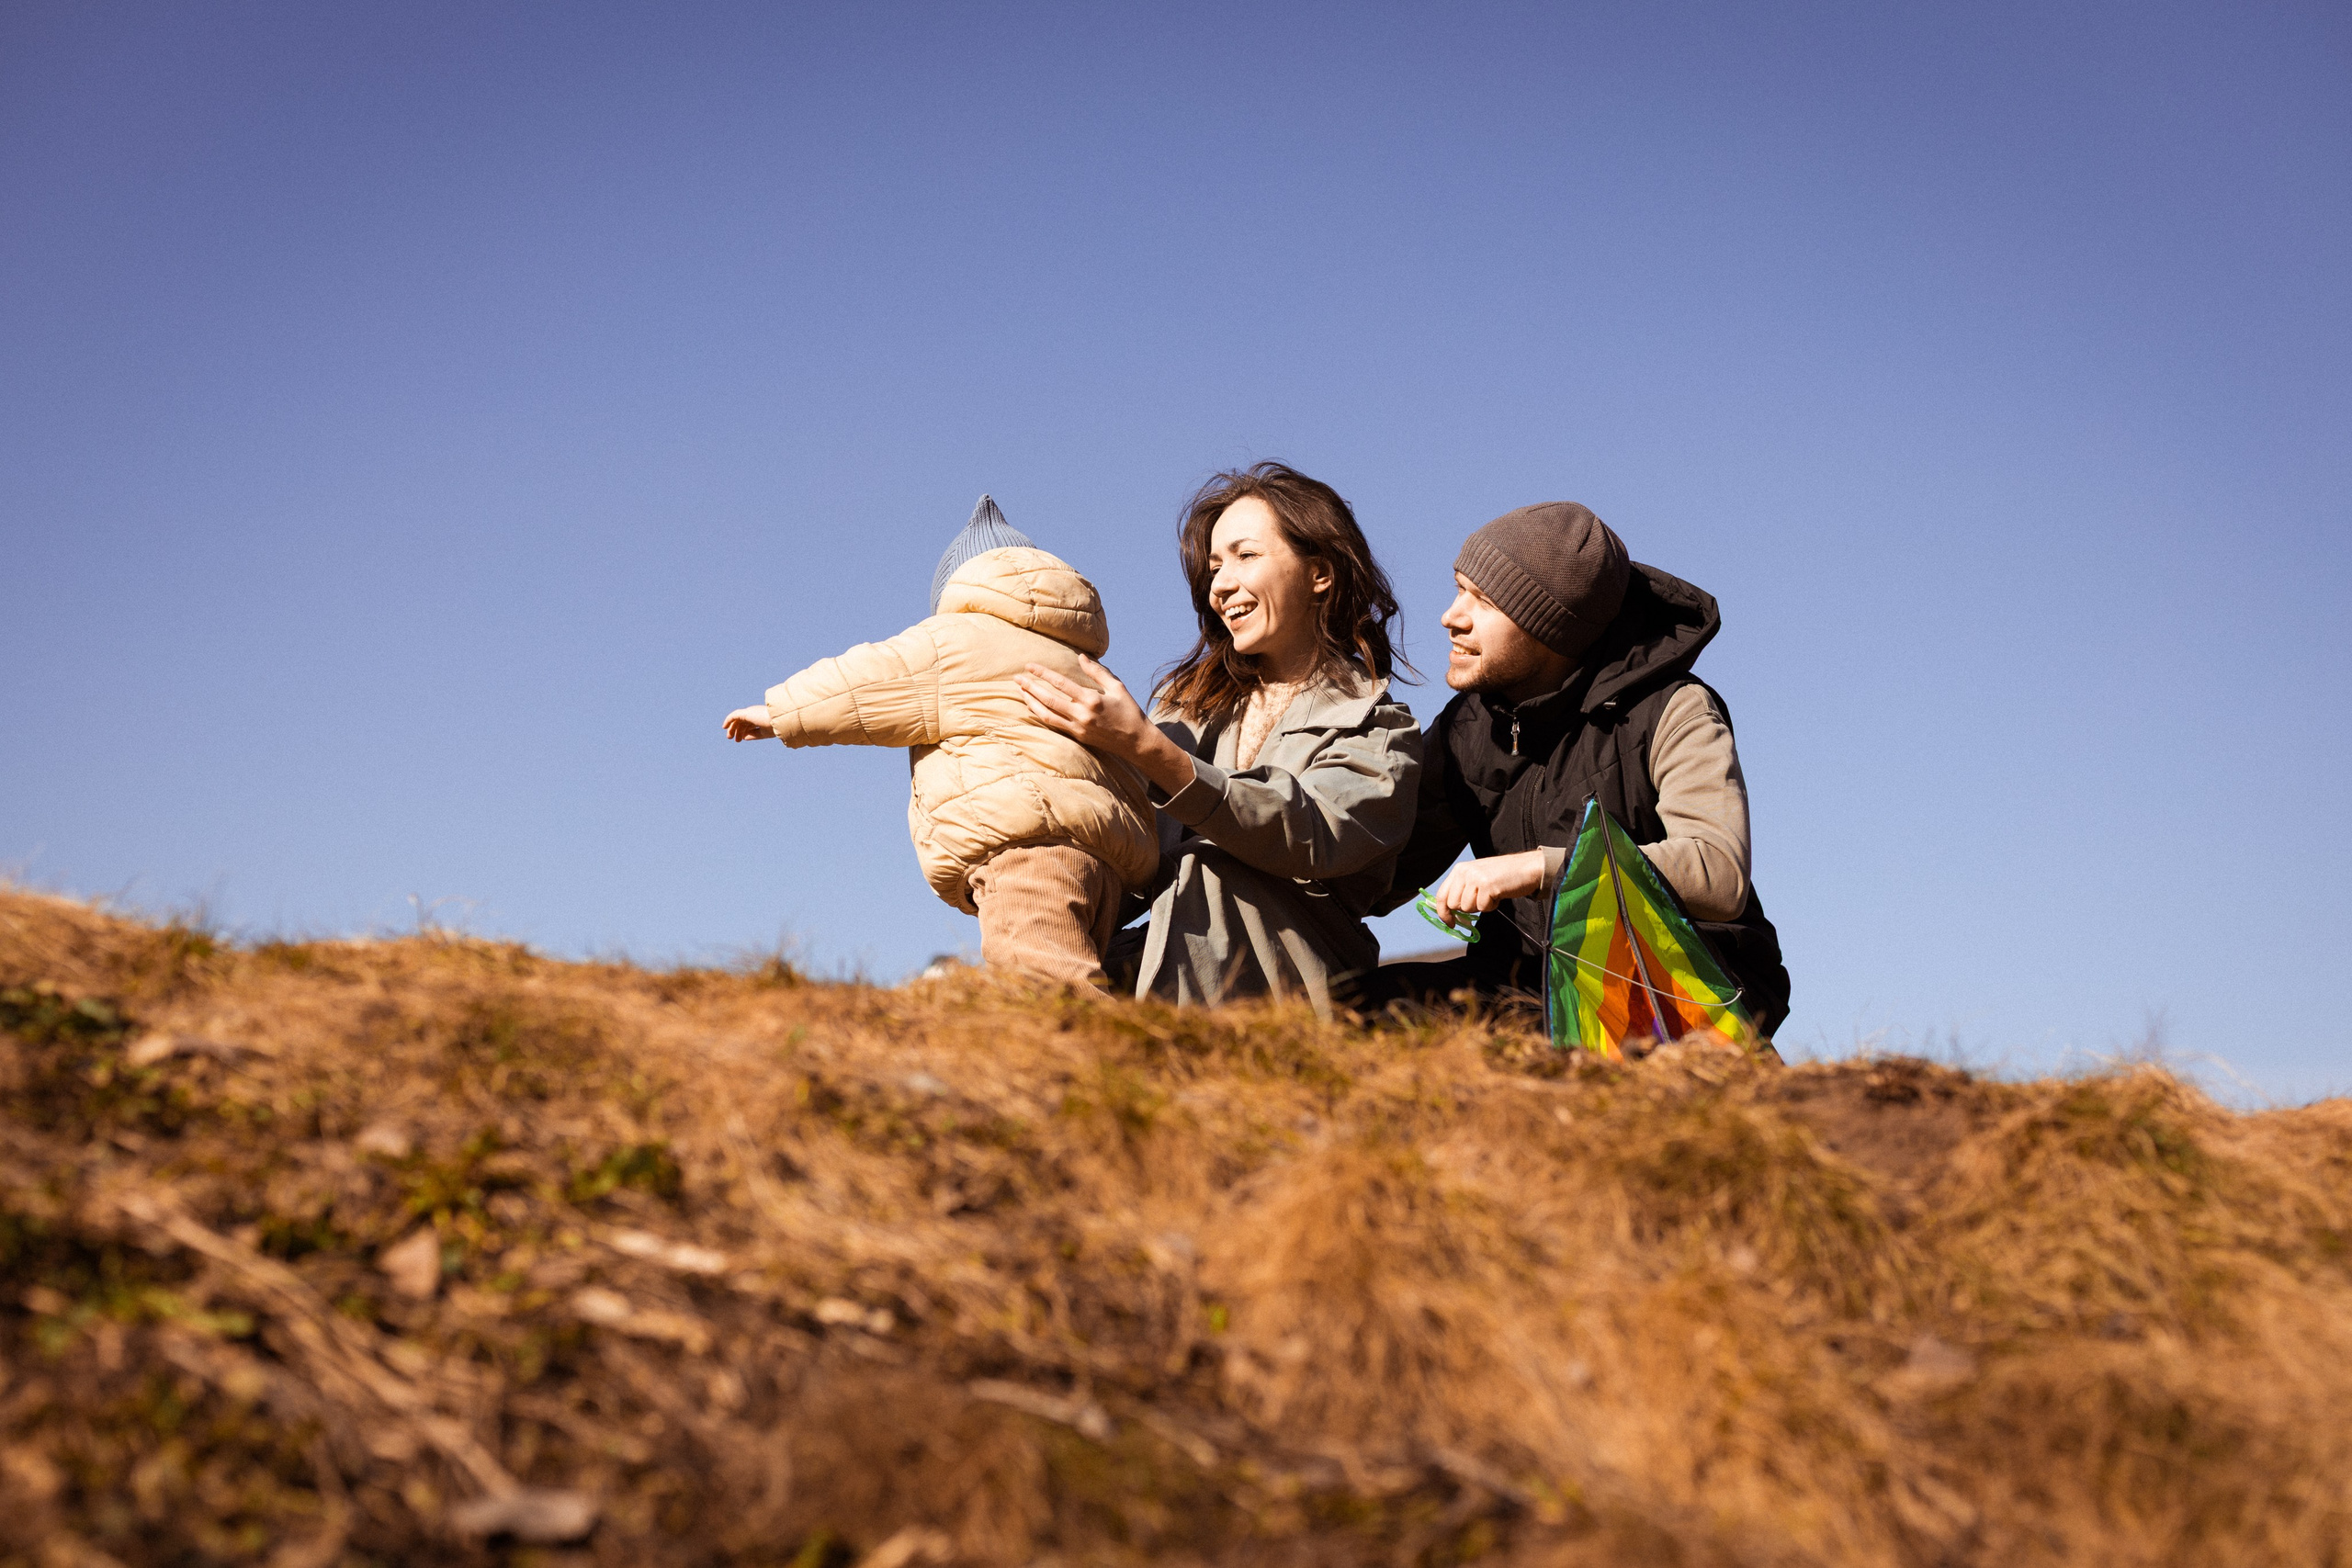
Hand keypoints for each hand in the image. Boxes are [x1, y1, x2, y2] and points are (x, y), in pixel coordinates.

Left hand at [723, 705, 774, 740]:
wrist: (779, 720)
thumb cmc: (774, 727)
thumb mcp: (763, 733)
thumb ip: (754, 734)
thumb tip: (744, 737)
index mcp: (760, 717)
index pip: (750, 724)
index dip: (745, 731)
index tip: (742, 739)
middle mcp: (755, 713)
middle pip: (743, 722)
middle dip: (739, 730)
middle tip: (735, 740)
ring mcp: (750, 712)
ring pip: (738, 719)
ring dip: (733, 728)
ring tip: (729, 737)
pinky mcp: (746, 713)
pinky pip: (734, 716)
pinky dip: (728, 720)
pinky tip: (725, 727)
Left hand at [1016, 656, 1195, 794]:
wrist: (1136, 741)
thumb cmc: (1129, 711)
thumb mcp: (1117, 687)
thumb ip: (1097, 672)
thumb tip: (1080, 657)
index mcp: (1092, 699)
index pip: (1061, 683)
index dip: (1043, 673)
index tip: (1029, 666)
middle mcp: (1082, 714)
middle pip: (1048, 699)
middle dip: (1030, 687)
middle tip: (1017, 678)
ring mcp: (1078, 727)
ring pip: (1047, 714)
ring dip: (1031, 702)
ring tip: (1021, 691)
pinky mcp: (1077, 736)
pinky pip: (1054, 724)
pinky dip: (1041, 714)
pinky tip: (1033, 706)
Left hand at [1428, 850, 1548, 928]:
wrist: (1527, 868)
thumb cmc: (1503, 876)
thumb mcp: (1477, 877)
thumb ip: (1462, 890)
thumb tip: (1449, 913)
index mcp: (1459, 869)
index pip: (1442, 895)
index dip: (1443, 913)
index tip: (1450, 923)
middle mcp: (1464, 871)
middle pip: (1453, 904)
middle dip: (1467, 909)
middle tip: (1482, 901)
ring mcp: (1475, 878)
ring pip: (1467, 908)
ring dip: (1481, 906)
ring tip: (1491, 894)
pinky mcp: (1487, 885)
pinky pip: (1482, 908)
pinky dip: (1492, 906)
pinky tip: (1498, 895)